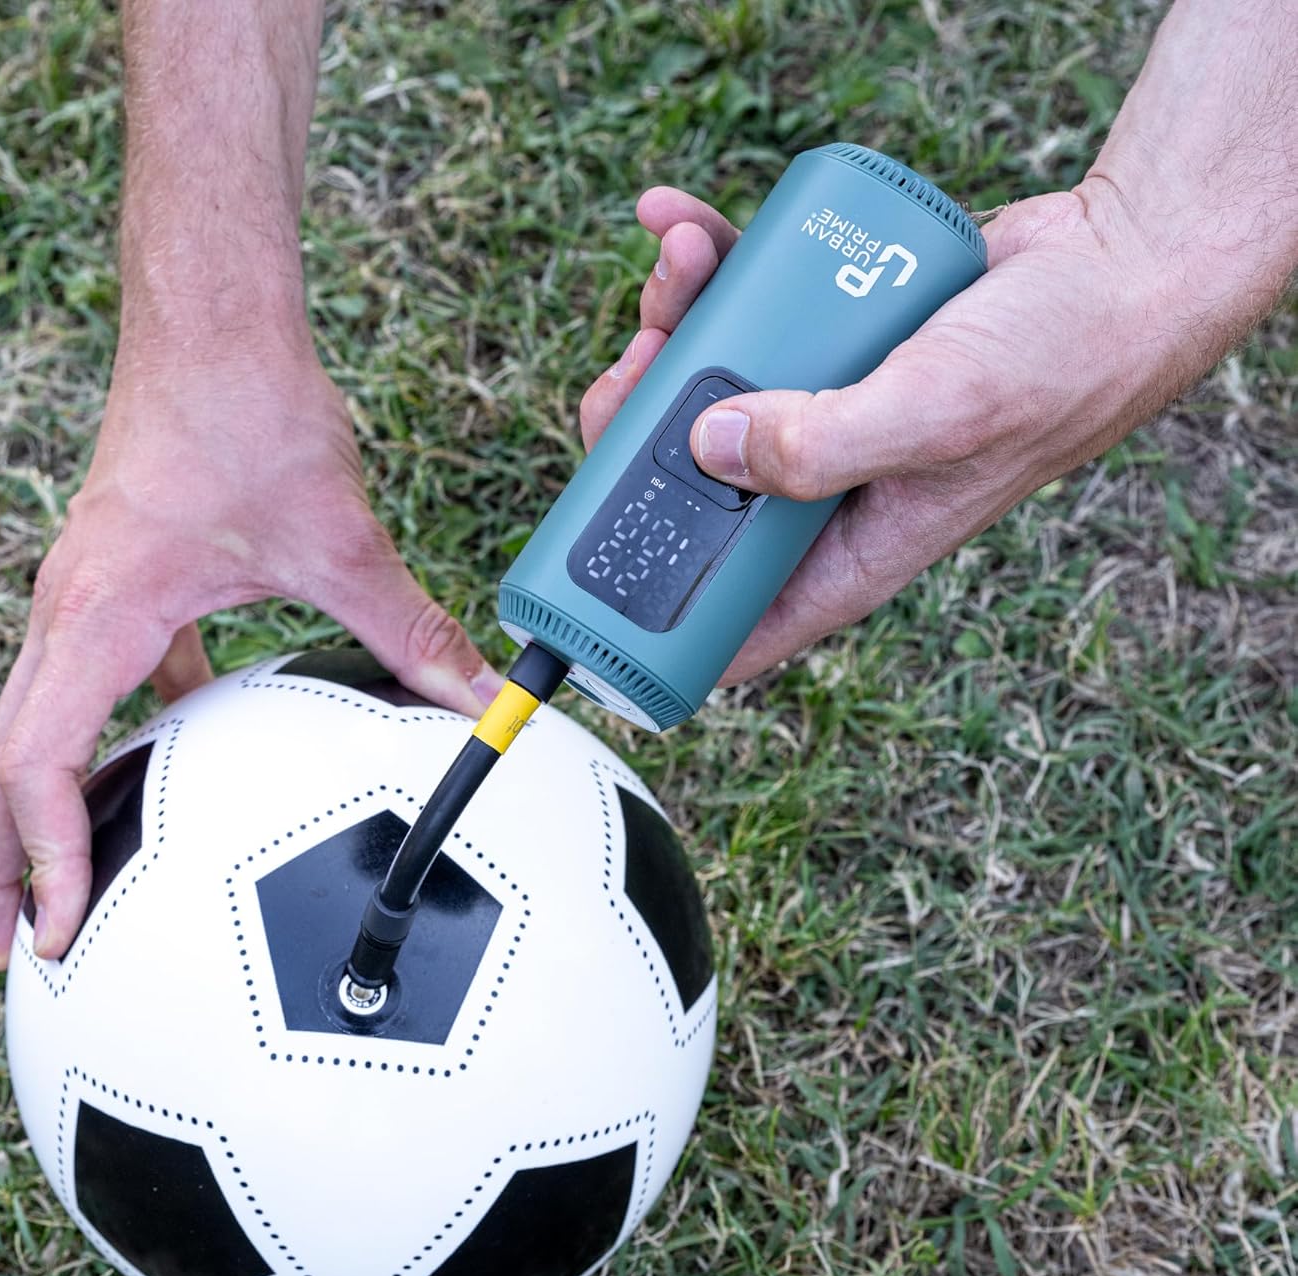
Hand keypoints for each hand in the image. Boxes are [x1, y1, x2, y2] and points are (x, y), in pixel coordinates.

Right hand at [0, 349, 499, 969]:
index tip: (55, 933)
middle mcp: (69, 616)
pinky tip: (171, 778)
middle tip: (14, 956)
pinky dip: (111, 745)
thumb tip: (489, 710)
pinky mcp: (121, 587)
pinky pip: (100, 685)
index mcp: (96, 617)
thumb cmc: (249, 413)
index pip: (35, 764)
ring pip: (34, 727)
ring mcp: (85, 602)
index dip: (42, 859)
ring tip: (65, 892)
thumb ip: (411, 633)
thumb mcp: (339, 542)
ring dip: (38, 812)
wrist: (213, 323)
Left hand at [579, 179, 1255, 683]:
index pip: (724, 616)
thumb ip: (821, 444)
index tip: (594, 551)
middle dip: (638, 430)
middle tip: (634, 367)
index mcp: (839, 555)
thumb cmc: (1054, 363)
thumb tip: (704, 446)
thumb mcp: (937, 414)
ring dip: (667, 327)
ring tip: (675, 262)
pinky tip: (680, 221)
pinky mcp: (818, 349)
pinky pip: (739, 317)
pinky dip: (704, 270)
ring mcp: (814, 419)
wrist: (1117, 265)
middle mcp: (815, 497)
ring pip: (700, 393)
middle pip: (687, 491)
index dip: (646, 600)